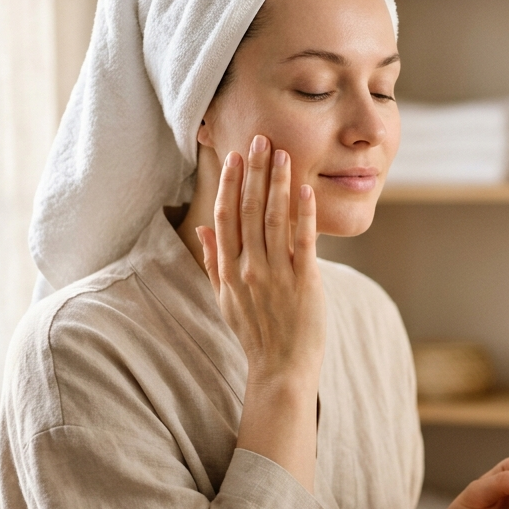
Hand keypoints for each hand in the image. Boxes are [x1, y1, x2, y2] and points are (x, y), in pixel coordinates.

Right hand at [196, 135, 324, 488]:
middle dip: (254, 172)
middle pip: (247, 210)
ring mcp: (276, 275)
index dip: (229, 183)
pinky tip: (304, 189)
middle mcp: (249, 269)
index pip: (225, 216)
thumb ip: (215, 260)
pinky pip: (303, 242)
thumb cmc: (256, 333)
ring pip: (273, 219)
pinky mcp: (303, 283)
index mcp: (229, 270)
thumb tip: (204, 227)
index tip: (234, 156)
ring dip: (277, 183)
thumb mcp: (225, 298)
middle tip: (260, 139)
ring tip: (283, 153)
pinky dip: (303, 214)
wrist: (280, 370)